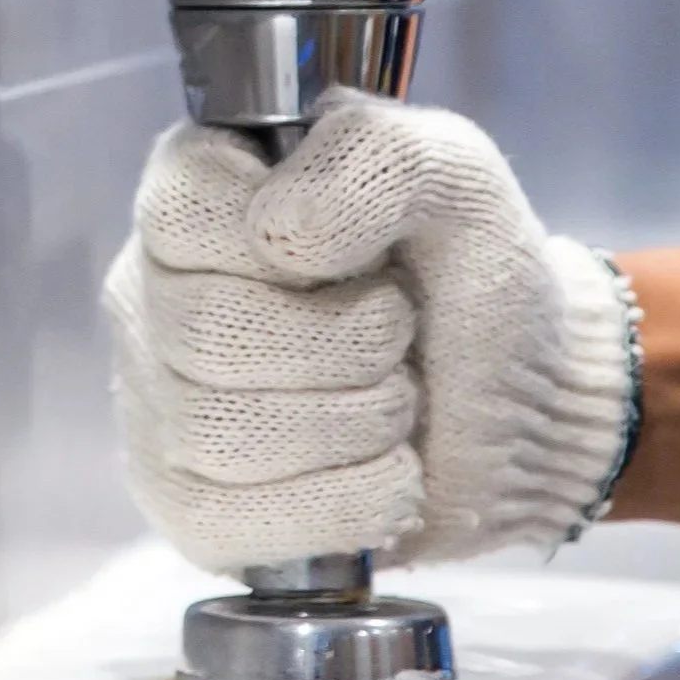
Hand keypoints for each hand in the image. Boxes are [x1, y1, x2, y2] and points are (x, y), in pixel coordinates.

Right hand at [104, 92, 639, 570]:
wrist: (522, 401)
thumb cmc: (471, 273)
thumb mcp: (453, 174)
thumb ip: (378, 158)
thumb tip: (283, 233)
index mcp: (205, 189)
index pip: (185, 210)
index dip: (289, 241)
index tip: (365, 255)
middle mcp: (156, 290)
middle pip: (206, 332)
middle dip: (350, 343)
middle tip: (401, 335)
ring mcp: (158, 402)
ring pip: (218, 433)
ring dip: (356, 422)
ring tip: (397, 399)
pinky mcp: (185, 505)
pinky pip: (228, 521)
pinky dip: (343, 503)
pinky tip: (385, 475)